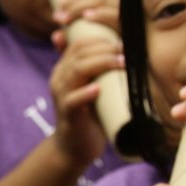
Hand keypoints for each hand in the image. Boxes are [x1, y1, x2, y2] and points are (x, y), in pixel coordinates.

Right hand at [47, 0, 123, 166]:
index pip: (78, 43)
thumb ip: (92, 67)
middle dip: (104, 48)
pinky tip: (98, 89)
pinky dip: (85, 93)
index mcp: (63, 69)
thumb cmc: (87, 114)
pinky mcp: (68, 114)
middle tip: (126, 51)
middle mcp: (59, 79)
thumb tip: (110, 49)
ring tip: (121, 64)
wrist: (74, 147)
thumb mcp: (88, 86)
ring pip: (76, 71)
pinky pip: (72, 100)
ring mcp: (61, 96)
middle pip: (77, 53)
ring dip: (100, 64)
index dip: (100, 38)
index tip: (122, 43)